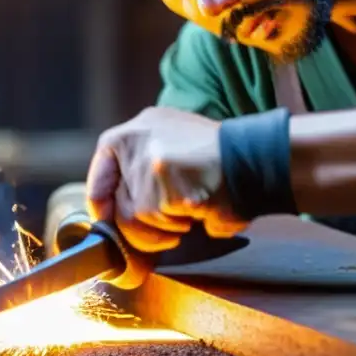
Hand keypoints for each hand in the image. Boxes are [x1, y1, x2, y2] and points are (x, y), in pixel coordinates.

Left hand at [85, 107, 247, 251]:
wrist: (253, 160)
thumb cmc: (222, 160)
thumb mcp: (177, 143)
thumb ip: (145, 163)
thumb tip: (115, 207)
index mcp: (138, 126)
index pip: (102, 165)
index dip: (102, 200)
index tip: (109, 219)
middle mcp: (135, 137)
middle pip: (114, 199)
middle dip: (137, 223)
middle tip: (165, 225)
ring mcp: (146, 160)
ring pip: (131, 217)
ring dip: (159, 229)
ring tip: (185, 216)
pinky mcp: (159, 183)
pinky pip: (153, 224)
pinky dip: (174, 228)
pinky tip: (194, 212)